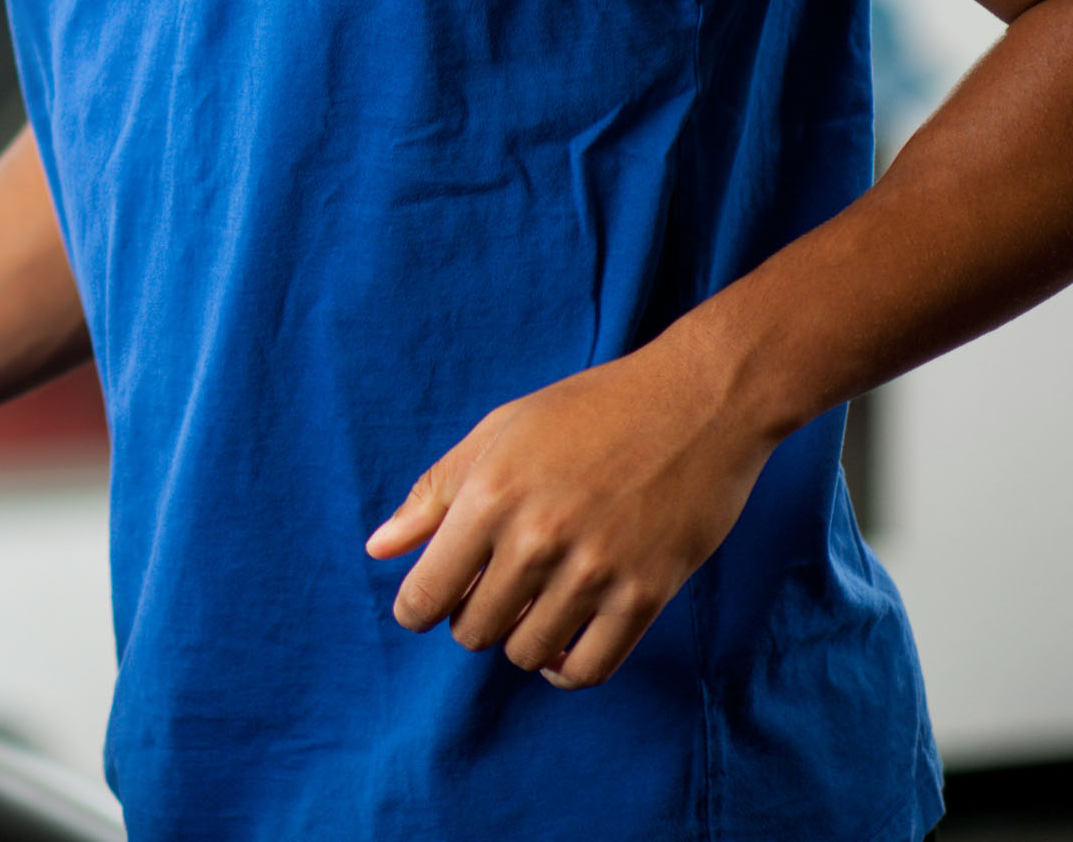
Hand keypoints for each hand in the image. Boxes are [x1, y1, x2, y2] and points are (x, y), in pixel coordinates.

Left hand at [364, 336, 781, 689]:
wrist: (695, 403)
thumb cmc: (586, 411)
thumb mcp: (496, 433)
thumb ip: (433, 495)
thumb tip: (377, 550)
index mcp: (489, 496)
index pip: (426, 594)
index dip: (415, 611)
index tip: (424, 608)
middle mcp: (537, 540)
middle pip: (474, 630)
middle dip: (470, 619)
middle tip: (488, 590)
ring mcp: (594, 572)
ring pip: (526, 652)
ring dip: (519, 639)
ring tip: (529, 606)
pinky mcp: (646, 596)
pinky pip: (588, 669)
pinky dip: (565, 669)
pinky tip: (561, 642)